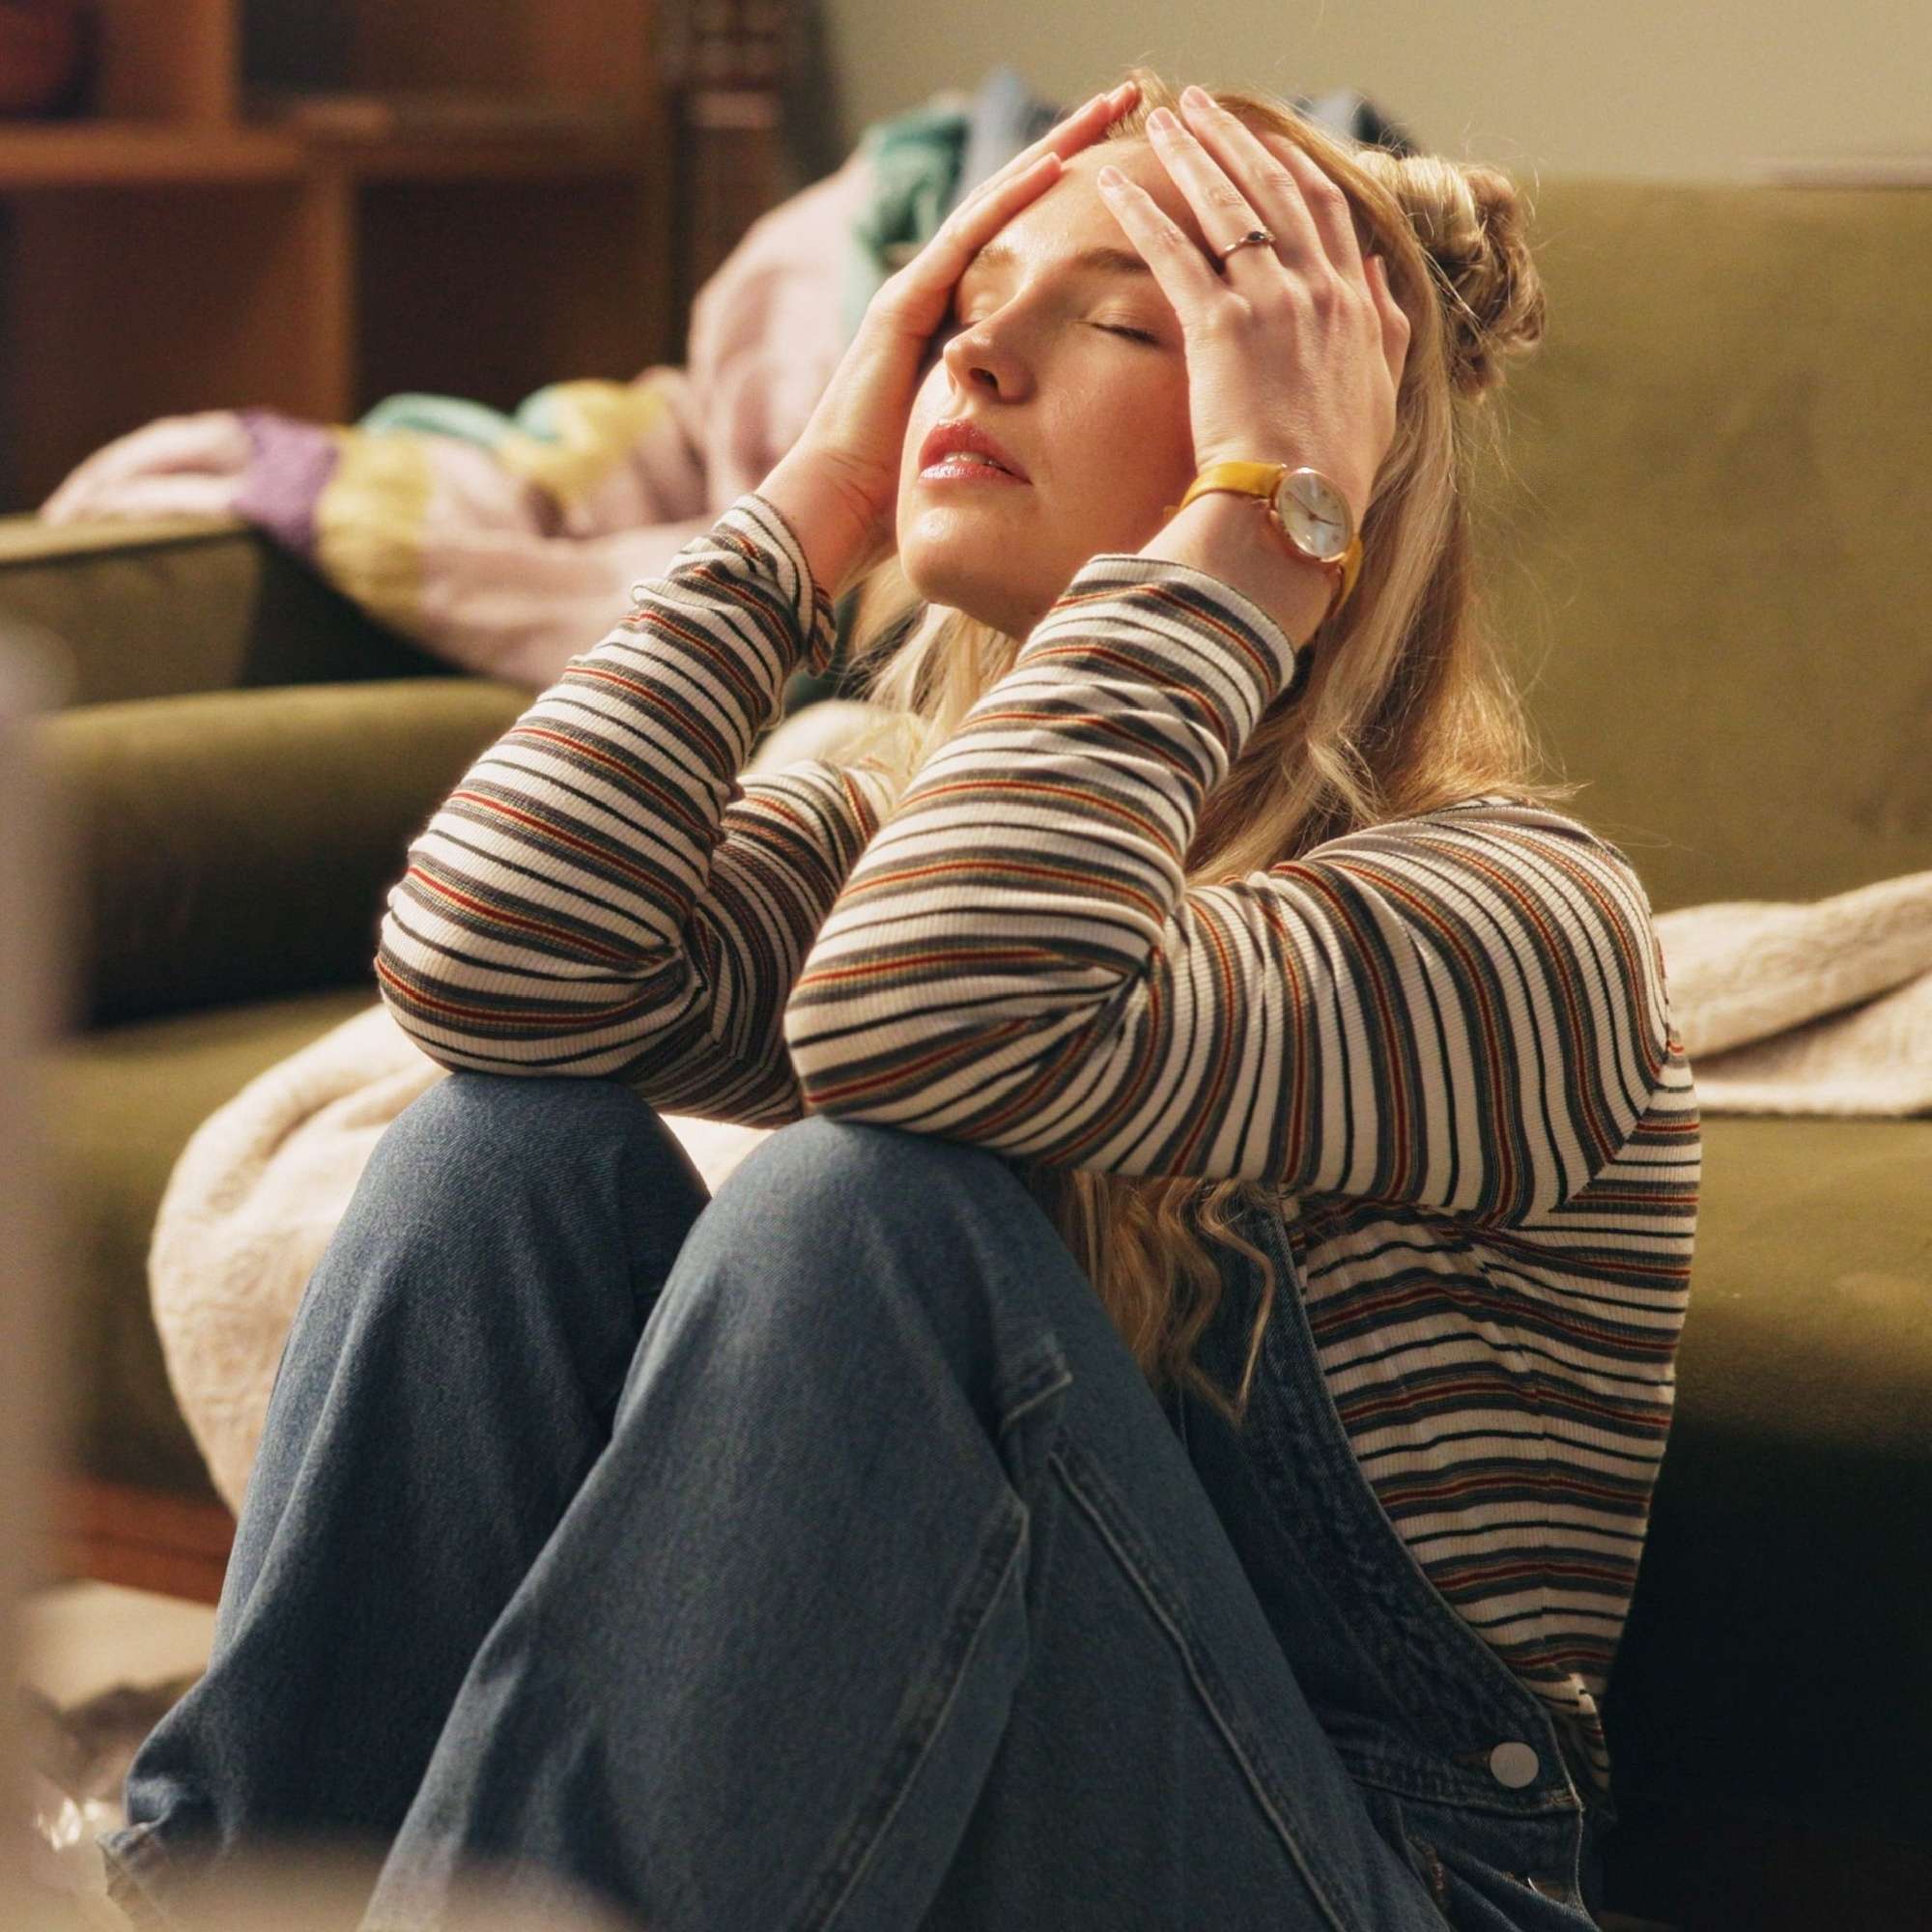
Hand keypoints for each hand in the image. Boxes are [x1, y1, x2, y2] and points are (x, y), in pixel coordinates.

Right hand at [759, 80, 1142, 599]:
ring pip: (994, 205)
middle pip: (1014, 207)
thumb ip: (1015, 426)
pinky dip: (1009, 200)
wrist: (839, 516)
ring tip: (1106, 111)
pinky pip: (966, 241)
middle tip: (1129, 103)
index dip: (1075, 202)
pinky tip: (1054, 164)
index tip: (1131, 169)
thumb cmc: (902, 502)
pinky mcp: (902, 308)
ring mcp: (916, 296)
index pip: (1025, 245)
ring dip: (1052, 152)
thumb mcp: (978, 449)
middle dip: (1073, 150)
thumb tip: (1089, 444)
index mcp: (959, 327)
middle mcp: (937, 298)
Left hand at [1094, 87, 1410, 532]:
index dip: (1293, 167)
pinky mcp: (1221, 326)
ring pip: (1227, 205)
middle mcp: (1318, 290)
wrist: (1300, 507)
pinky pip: (1175, 252)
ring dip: (1191, 154)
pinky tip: (1117, 184)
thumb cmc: (1334, 470)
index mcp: (1356, 306)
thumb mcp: (1382, 393)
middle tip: (1201, 106)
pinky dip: (1144, 211)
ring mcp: (1271, 303)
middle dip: (1235, 138)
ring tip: (1160, 121)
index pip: (1326, 212)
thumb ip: (1386, 325)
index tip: (1267, 140)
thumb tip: (1380, 269)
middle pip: (1275, 188)